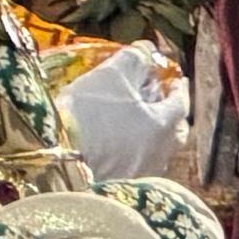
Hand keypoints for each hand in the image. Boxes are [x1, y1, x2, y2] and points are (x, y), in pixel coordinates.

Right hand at [52, 40, 188, 184]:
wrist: (57, 161)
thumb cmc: (89, 114)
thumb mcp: (111, 75)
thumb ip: (134, 58)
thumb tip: (147, 50)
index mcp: (165, 125)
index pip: (181, 103)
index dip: (177, 87)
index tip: (175, 79)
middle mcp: (161, 154)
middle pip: (175, 131)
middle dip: (170, 114)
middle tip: (160, 101)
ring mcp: (142, 175)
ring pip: (156, 150)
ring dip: (150, 134)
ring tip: (136, 122)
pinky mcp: (121, 188)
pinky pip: (135, 164)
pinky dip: (133, 150)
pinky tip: (116, 144)